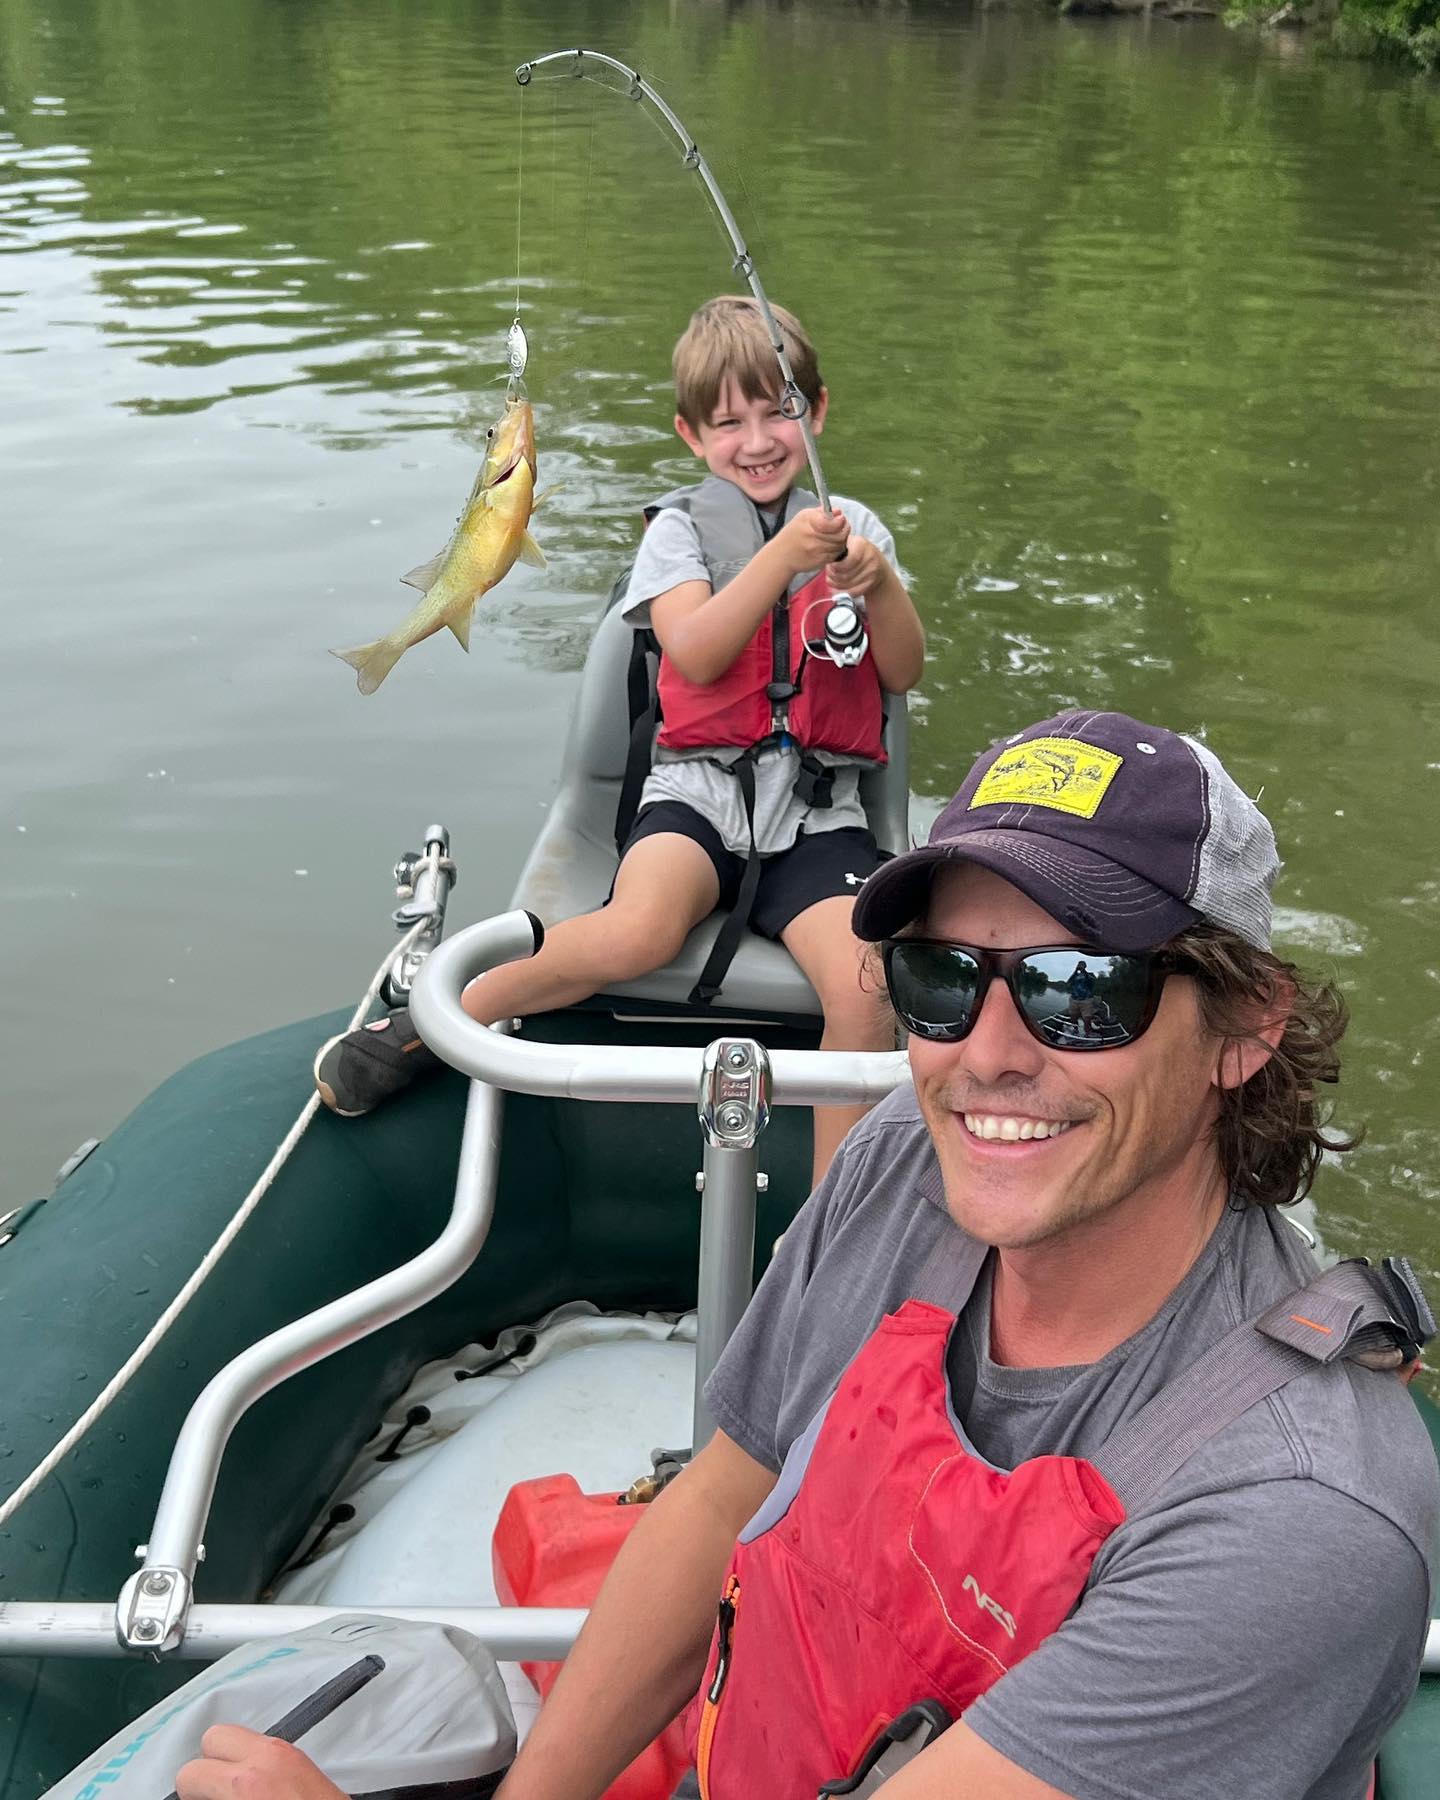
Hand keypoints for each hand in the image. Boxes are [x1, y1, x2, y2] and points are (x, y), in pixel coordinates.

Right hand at [174, 1725, 346, 1798]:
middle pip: (215, 1735)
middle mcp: (265, 1757)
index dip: (188, 1791)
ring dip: (232, 1759)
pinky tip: (257, 1785)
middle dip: (207, 1764)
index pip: (190, 1772)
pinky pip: (265, 1744)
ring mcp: (286, 1751)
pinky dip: (254, 1760)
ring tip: (234, 1789)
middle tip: (211, 1791)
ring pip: (242, 1735)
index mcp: (243, 1782)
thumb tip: (200, 1794)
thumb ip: (214, 1797)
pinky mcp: (301, 1754)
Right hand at [774, 506, 849, 577]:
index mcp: (809, 522)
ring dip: (840, 541)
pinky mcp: (819, 562)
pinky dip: (835, 550)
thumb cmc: (794, 533)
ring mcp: (817, 551)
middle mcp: (813, 537)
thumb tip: (839, 512)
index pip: (833, 523)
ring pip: (840, 546)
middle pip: (840, 535)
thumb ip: (822, 512)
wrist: (782, 555)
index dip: (841, 521)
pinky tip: (828, 547)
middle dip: (844, 530)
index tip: (841, 519)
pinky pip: (835, 555)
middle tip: (841, 528)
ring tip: (833, 537)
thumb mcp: (804, 516)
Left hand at [827, 535, 887, 597]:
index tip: (830, 566)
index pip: (849, 560)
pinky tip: (835, 589)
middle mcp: (869, 558)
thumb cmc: (858, 552)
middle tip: (828, 573)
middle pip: (846, 575)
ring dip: (835, 584)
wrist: (878, 564)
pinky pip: (853, 592)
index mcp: (861, 545)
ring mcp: (871, 573)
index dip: (837, 566)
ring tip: (830, 580)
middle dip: (832, 576)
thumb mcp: (851, 542)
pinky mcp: (870, 584)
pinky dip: (841, 592)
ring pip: (847, 584)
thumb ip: (839, 546)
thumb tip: (824, 555)